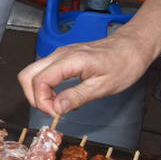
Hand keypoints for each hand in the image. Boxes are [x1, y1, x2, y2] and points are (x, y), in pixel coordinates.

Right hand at [17, 30, 158, 115]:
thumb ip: (77, 97)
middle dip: (34, 97)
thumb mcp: (103, 86)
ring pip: (34, 73)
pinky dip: (47, 86)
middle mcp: (60, 55)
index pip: (39, 81)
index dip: (42, 101)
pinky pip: (44, 72)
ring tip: (59, 104)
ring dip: (40, 92)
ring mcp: (60, 54)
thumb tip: (57, 108)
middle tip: (51, 110)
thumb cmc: (124, 63)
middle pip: (27, 75)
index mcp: (69, 60)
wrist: (133, 46)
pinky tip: (63, 95)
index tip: (55, 113)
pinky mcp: (63, 57)